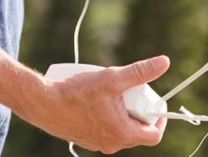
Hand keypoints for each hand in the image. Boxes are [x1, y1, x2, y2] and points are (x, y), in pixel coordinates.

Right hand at [30, 56, 170, 152]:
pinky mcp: (86, 140)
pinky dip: (109, 117)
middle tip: (134, 92)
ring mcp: (98, 144)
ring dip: (124, 113)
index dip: (160, 120)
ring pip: (121, 130)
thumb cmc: (77, 93)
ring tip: (116, 93)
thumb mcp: (112, 78)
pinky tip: (100, 100)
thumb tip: (164, 63)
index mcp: (122, 134)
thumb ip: (140, 72)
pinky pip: (106, 130)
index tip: (157, 104)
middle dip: (140, 112)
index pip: (154, 136)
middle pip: (138, 132)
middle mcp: (111, 144)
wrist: (44, 104)